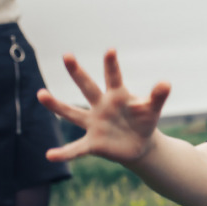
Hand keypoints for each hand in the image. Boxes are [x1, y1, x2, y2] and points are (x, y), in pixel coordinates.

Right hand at [39, 50, 169, 163]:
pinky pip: (76, 149)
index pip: (114, 77)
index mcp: (117, 95)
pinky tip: (50, 155)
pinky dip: (64, 153)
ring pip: (71, 113)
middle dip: (78, 73)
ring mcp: (93, 124)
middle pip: (87, 87)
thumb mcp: (152, 109)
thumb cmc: (144, 120)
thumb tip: (166, 83)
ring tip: (40, 94)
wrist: (139, 143)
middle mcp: (101, 106)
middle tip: (67, 56)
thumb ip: (157, 97)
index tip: (111, 50)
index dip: (112, 65)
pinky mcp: (92, 143)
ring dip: (56, 105)